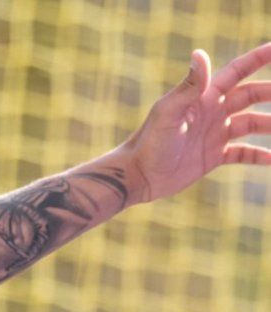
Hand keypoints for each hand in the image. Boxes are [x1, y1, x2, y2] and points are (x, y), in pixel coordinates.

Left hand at [121, 43, 270, 202]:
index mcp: (202, 97)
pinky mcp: (213, 157)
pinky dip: (260, 155)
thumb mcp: (169, 112)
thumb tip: (200, 53)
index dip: (258, 59)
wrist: (137, 176)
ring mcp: (213, 134)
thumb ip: (189, 86)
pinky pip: (243, 153)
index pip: (236, 72)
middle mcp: (211, 112)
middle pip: (250, 96)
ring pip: (251, 124)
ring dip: (270, 124)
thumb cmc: (149, 142)